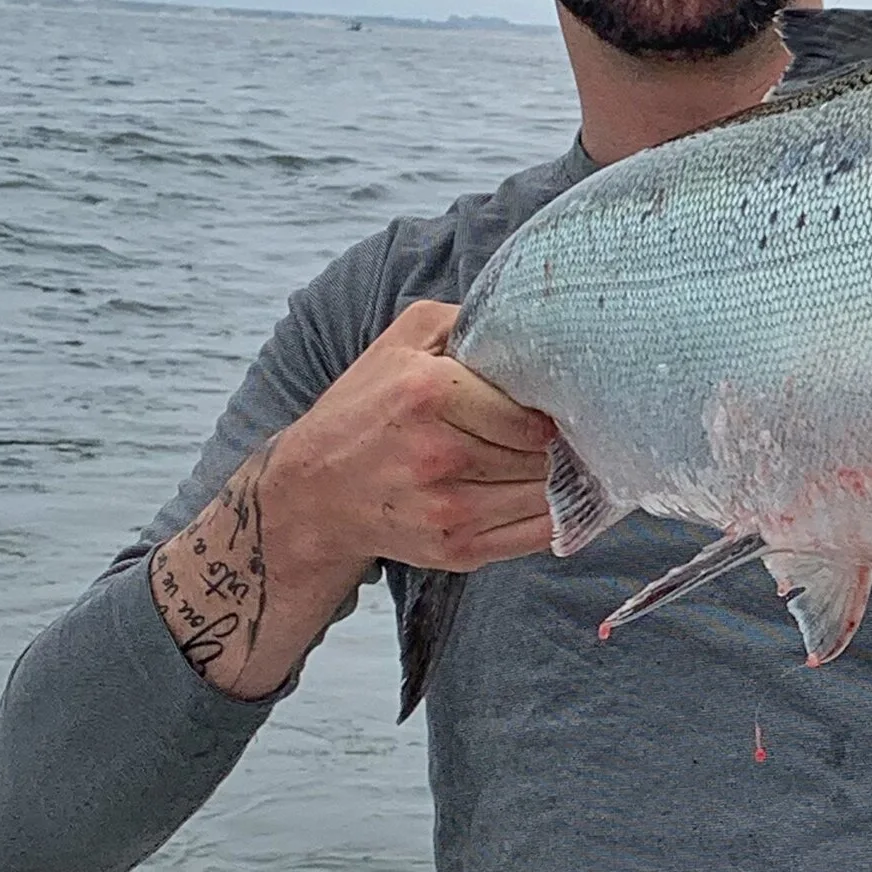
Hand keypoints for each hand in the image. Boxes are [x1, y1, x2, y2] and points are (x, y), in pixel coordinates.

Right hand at [148, 302, 555, 697]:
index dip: (547, 411)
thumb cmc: (364, 410)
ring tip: (543, 463)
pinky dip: (552, 515)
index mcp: (428, 393)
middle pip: (542, 454)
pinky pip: (538, 534)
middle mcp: (438, 453)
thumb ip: (464, 319)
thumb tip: (529, 323)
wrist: (313, 494)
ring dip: (554, 480)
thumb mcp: (401, 341)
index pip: (532, 412)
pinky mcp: (457, 551)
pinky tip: (541, 496)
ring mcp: (448, 509)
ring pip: (544, 493)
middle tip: (557, 437)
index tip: (547, 408)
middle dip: (555, 445)